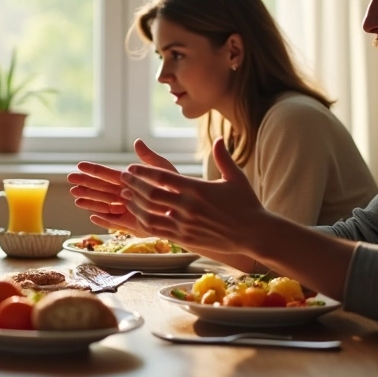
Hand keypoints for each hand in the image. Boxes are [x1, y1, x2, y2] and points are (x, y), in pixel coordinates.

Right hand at [68, 139, 177, 232]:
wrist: (186, 211)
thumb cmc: (176, 189)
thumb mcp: (163, 171)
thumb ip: (150, 158)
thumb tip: (137, 142)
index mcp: (130, 181)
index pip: (108, 175)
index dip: (94, 170)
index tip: (79, 165)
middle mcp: (126, 195)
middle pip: (101, 189)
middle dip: (86, 184)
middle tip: (70, 180)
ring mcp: (127, 210)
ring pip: (104, 205)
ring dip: (90, 201)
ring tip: (76, 197)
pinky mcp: (132, 225)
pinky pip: (115, 223)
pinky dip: (103, 220)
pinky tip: (92, 216)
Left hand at [117, 137, 268, 255]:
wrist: (255, 233)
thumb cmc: (247, 204)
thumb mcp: (235, 178)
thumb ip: (223, 157)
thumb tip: (218, 138)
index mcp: (198, 189)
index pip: (163, 178)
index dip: (144, 172)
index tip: (131, 167)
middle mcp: (189, 207)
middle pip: (152, 195)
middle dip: (134, 185)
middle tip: (123, 178)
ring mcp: (186, 224)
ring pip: (151, 214)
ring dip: (135, 204)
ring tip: (125, 195)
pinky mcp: (186, 238)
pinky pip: (159, 230)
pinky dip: (144, 222)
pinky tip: (138, 215)